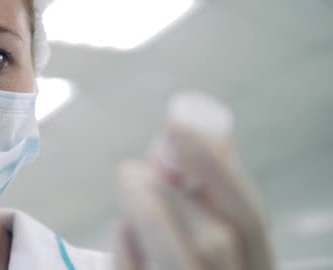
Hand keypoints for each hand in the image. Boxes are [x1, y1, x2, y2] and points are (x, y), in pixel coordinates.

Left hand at [114, 92, 274, 269]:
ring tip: (127, 185)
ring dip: (146, 214)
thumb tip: (199, 133)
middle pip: (215, 240)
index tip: (176, 124)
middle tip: (131, 168)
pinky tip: (121, 230)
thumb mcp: (218, 241)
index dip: (215, 167)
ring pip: (178, 261)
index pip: (249, 216)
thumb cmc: (195, 265)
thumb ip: (211, 197)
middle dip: (169, 193)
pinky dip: (126, 252)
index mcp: (258, 268)